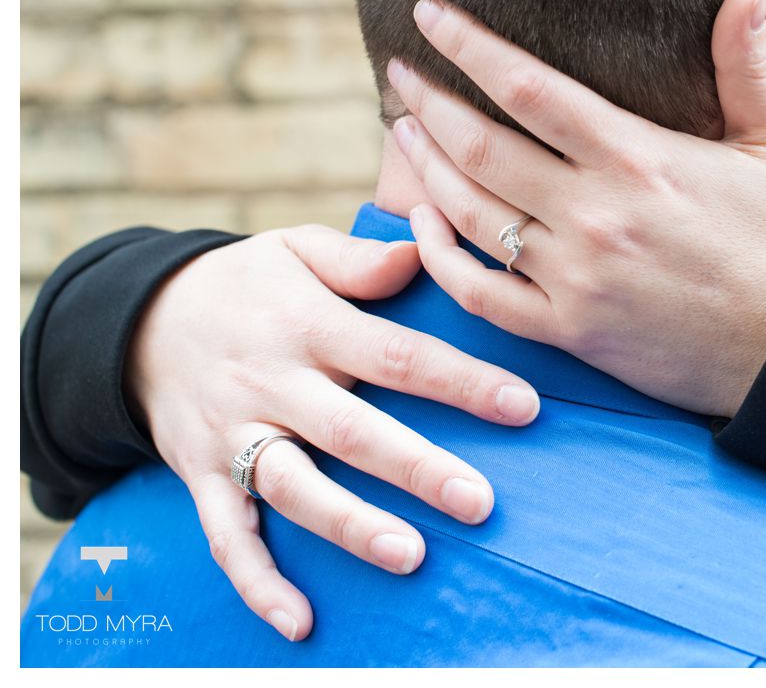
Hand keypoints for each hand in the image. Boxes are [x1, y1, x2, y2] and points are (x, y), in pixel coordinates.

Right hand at [127, 225, 540, 641]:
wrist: (137, 319)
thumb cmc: (245, 283)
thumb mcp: (295, 248)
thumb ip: (359, 259)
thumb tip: (419, 253)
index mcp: (309, 325)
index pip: (397, 355)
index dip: (460, 382)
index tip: (522, 406)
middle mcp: (273, 383)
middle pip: (352, 433)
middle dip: (418, 470)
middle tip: (479, 502)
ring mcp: (235, 434)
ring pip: (295, 488)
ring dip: (351, 527)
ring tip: (411, 556)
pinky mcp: (202, 474)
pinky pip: (227, 536)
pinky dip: (258, 583)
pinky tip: (300, 622)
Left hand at [385, 0, 765, 417]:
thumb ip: (746, 62)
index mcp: (638, 159)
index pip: (528, 87)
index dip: (469, 45)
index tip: (429, 14)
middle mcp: (594, 214)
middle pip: (480, 146)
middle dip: (427, 102)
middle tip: (397, 71)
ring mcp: (575, 276)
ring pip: (470, 214)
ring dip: (423, 169)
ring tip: (402, 131)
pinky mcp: (569, 331)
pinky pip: (480, 294)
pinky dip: (440, 257)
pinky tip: (422, 223)